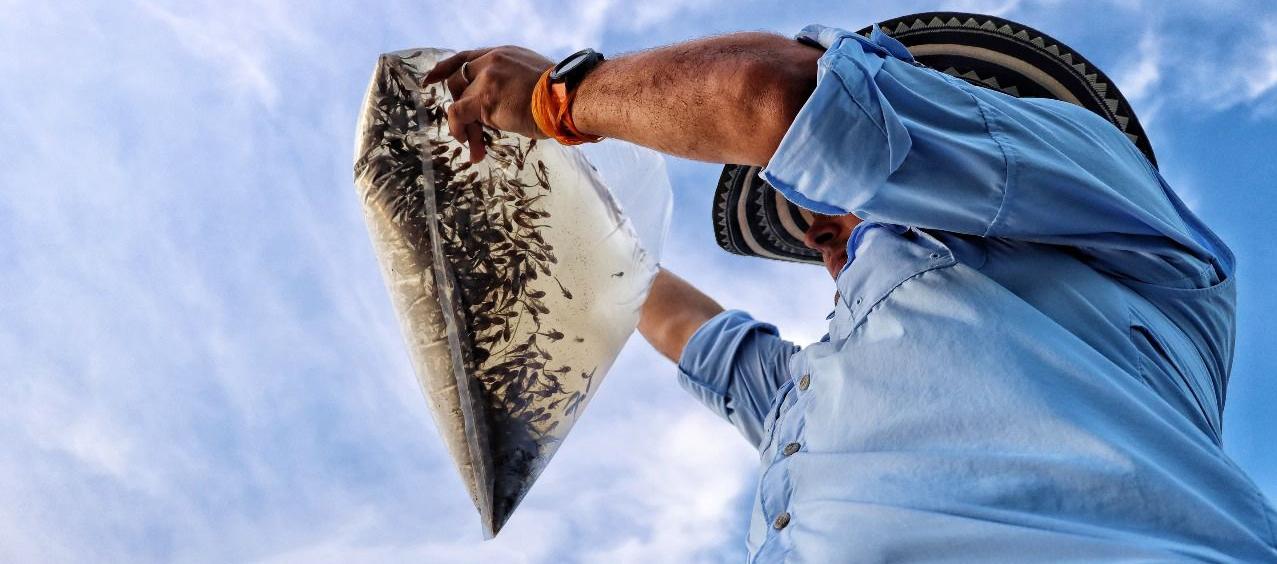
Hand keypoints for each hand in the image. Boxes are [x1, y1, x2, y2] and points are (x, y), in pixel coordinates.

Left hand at [422, 46, 553, 162]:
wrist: (569, 98)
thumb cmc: (561, 96)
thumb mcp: (534, 79)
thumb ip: (512, 83)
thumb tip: (504, 104)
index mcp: (504, 54)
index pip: (467, 57)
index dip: (446, 68)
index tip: (432, 79)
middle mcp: (492, 61)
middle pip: (458, 82)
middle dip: (461, 107)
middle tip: (471, 132)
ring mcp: (487, 78)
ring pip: (459, 101)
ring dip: (465, 127)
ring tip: (477, 147)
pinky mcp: (485, 98)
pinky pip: (458, 113)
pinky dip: (459, 130)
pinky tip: (471, 144)